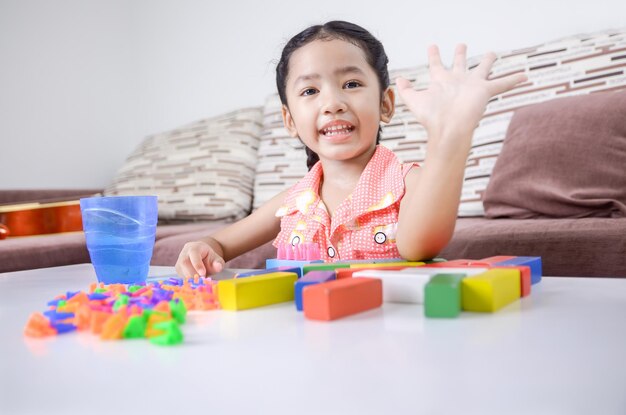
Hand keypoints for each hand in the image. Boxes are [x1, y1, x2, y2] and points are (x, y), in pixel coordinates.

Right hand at [175, 241, 224, 277]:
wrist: (202, 257)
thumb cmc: (209, 258)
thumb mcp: (216, 259)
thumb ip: (218, 263)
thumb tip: (218, 267)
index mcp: (194, 247)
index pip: (194, 254)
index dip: (197, 264)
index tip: (203, 273)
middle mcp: (184, 253)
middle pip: (185, 263)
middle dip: (194, 274)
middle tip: (203, 280)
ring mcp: (179, 261)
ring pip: (182, 271)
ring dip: (191, 279)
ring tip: (201, 281)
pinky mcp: (178, 269)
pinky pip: (181, 276)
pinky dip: (189, 281)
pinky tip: (196, 282)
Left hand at [396, 44, 526, 136]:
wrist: (448, 128)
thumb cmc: (432, 117)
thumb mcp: (414, 100)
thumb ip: (406, 90)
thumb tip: (399, 79)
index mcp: (441, 81)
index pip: (436, 65)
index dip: (434, 55)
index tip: (433, 46)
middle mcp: (457, 81)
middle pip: (460, 64)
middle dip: (460, 54)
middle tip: (461, 45)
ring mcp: (472, 86)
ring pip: (482, 69)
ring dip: (488, 62)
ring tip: (493, 54)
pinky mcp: (484, 91)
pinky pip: (502, 84)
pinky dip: (513, 80)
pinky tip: (524, 76)